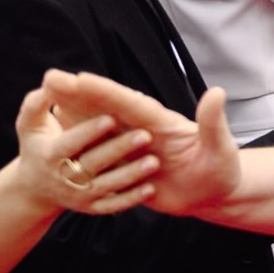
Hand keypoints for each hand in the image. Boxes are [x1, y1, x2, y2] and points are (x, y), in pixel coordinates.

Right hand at [12, 85, 161, 217]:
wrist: (34, 190)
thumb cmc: (37, 146)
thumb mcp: (30, 125)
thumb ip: (37, 104)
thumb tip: (49, 82)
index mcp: (50, 154)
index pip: (70, 143)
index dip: (88, 131)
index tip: (110, 117)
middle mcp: (64, 177)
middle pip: (92, 164)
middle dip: (118, 150)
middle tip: (145, 135)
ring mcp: (79, 195)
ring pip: (106, 186)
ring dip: (130, 175)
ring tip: (155, 161)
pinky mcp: (92, 207)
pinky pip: (112, 206)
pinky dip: (131, 199)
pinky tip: (151, 188)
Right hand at [38, 71, 242, 219]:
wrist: (217, 195)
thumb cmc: (223, 168)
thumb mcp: (221, 148)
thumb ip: (213, 122)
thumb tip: (218, 91)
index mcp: (161, 122)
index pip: (128, 102)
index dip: (103, 91)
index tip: (76, 77)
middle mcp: (143, 132)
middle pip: (106, 110)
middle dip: (80, 96)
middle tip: (50, 80)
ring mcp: (133, 152)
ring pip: (98, 133)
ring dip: (77, 118)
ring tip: (51, 102)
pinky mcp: (128, 173)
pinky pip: (102, 160)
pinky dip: (84, 150)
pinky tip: (64, 144)